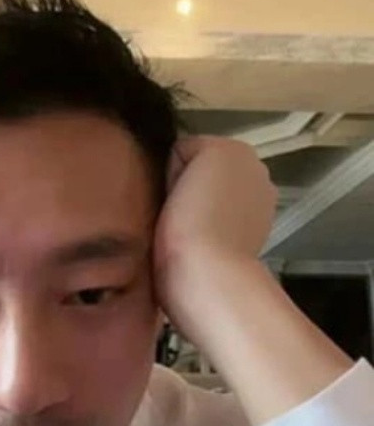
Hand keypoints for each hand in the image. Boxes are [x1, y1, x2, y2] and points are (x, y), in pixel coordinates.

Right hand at [152, 136, 276, 335]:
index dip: (171, 169)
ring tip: (181, 231)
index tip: (166, 193)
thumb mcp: (181, 157)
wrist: (205, 276)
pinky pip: (217, 225)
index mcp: (238, 151)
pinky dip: (207, 232)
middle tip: (172, 213)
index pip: (187, 149)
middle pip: (203, 173)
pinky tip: (196, 245)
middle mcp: (256, 174)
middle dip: (188, 188)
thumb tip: (180, 174)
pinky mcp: (251, 241)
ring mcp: (259, 209)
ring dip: (196, 210)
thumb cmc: (190, 219)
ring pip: (209, 200)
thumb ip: (182, 152)